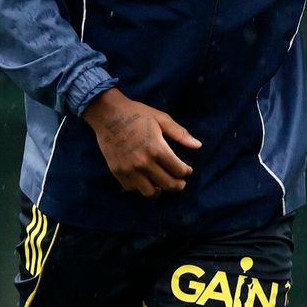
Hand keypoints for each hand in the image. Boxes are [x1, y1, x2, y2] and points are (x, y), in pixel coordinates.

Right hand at [82, 88, 201, 197]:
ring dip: (160, 190)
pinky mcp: (117, 172)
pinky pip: (132, 189)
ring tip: (163, 184)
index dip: (186, 172)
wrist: (108, 114)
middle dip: (178, 185)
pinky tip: (146, 180)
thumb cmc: (137, 114)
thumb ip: (180, 133)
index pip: (179, 170)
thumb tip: (198, 146)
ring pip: (150, 192)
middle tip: (180, 183)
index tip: (187, 170)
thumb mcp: (161, 119)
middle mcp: (144, 163)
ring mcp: (129, 169)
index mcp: (157, 149)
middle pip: (168, 184)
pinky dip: (141, 187)